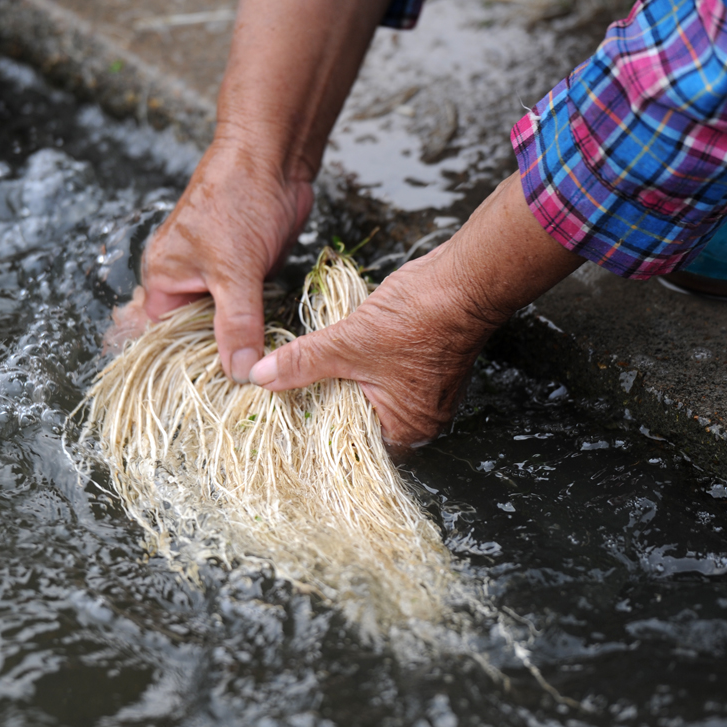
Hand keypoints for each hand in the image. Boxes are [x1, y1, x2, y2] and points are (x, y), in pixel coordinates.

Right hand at [140, 138, 312, 381]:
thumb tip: (240, 372)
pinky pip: (251, 311)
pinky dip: (262, 327)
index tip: (208, 396)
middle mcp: (187, 280)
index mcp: (164, 277)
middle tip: (243, 396)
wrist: (274, 156)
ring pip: (228, 325)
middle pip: (197, 335)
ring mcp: (219, 277)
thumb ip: (236, 323)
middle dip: (219, 360)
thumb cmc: (237, 197)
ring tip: (263, 379)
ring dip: (244, 345)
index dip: (183, 365)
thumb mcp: (234, 270)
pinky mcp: (249, 273)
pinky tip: (276, 350)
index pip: (163, 337)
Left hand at [249, 173, 584, 445]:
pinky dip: (360, 368)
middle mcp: (420, 420)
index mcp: (407, 430)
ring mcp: (425, 393)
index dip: (318, 432)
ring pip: (370, 397)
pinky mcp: (425, 367)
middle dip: (326, 405)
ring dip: (343, 384)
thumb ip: (303, 362)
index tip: (286, 418)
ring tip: (308, 373)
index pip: (352, 447)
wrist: (466, 278)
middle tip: (288, 394)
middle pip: (359, 423)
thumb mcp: (349, 342)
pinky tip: (338, 355)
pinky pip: (383, 378)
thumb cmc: (421, 317)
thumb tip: (260, 376)